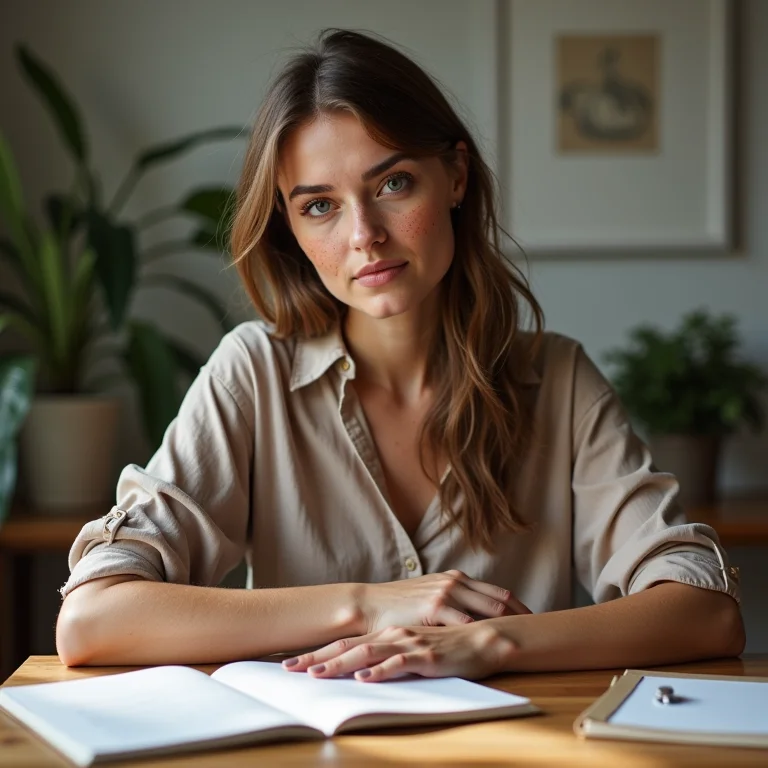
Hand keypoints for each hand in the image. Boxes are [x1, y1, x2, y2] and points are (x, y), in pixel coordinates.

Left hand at [282, 623, 516, 681]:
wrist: (484, 638)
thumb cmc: (449, 646)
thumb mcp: (414, 650)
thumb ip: (392, 656)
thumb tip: (365, 671)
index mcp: (388, 634)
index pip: (346, 644)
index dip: (318, 653)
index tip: (292, 664)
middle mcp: (394, 635)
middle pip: (348, 648)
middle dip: (317, 658)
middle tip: (288, 668)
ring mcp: (409, 644)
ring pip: (368, 654)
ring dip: (340, 665)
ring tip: (316, 674)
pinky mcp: (426, 655)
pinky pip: (399, 663)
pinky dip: (380, 670)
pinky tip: (364, 678)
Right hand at [357, 570, 530, 633]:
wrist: (369, 605)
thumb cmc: (398, 605)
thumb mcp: (430, 596)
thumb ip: (452, 601)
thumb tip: (473, 616)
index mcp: (457, 579)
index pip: (499, 593)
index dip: (520, 608)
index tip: (536, 623)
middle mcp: (455, 583)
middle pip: (501, 601)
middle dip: (522, 618)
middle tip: (540, 636)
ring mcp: (446, 593)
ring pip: (489, 610)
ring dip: (509, 626)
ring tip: (525, 643)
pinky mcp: (434, 608)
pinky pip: (465, 622)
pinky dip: (483, 634)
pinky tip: (495, 647)